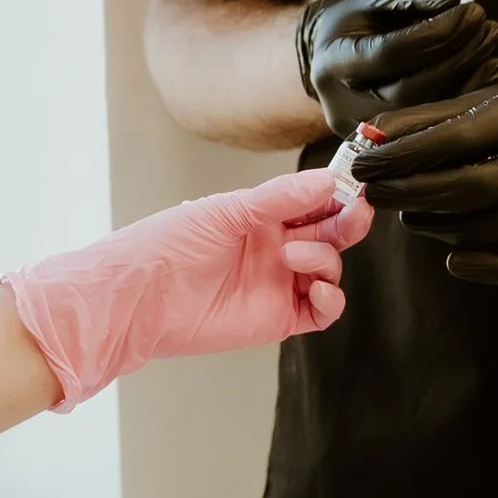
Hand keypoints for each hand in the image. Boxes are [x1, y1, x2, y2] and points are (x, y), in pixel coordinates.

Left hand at [4, 171, 372, 410]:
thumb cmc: (167, 247)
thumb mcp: (226, 210)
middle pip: (330, 234)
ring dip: (326, 260)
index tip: (351, 185)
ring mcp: (277, 283)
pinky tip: (319, 290)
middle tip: (355, 212)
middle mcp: (273, 247)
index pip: (312, 201)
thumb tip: (325, 181)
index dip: (336, 194)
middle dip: (348, 222)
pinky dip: (331, 299)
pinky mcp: (278, 317)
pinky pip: (321, 310)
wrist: (141, 298)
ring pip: (329, 269)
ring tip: (294, 257)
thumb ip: (279, 198)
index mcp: (261, 215)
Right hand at [300, 0, 497, 131]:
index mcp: (334, 62)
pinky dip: (466, 98)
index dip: (437, 33)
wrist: (329, 61)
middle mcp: (343, 105)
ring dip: (468, 78)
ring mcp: (364, 133)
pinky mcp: (386, 147)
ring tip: (490, 48)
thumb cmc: (359, 24)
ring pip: (425, 114)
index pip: (390, 53)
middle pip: (411, 89)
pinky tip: (486, 73)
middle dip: (458, 57)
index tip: (474, 10)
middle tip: (490, 28)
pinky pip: (434, 128)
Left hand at [349, 78, 497, 285]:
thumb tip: (368, 137)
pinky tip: (454, 263)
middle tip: (374, 199)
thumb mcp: (477, 106)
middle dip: (416, 195)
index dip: (404, 157)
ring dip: (446, 230)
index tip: (362, 167)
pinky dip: (494, 270)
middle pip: (478, 187)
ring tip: (410, 220)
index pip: (457, 139)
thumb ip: (423, 122)